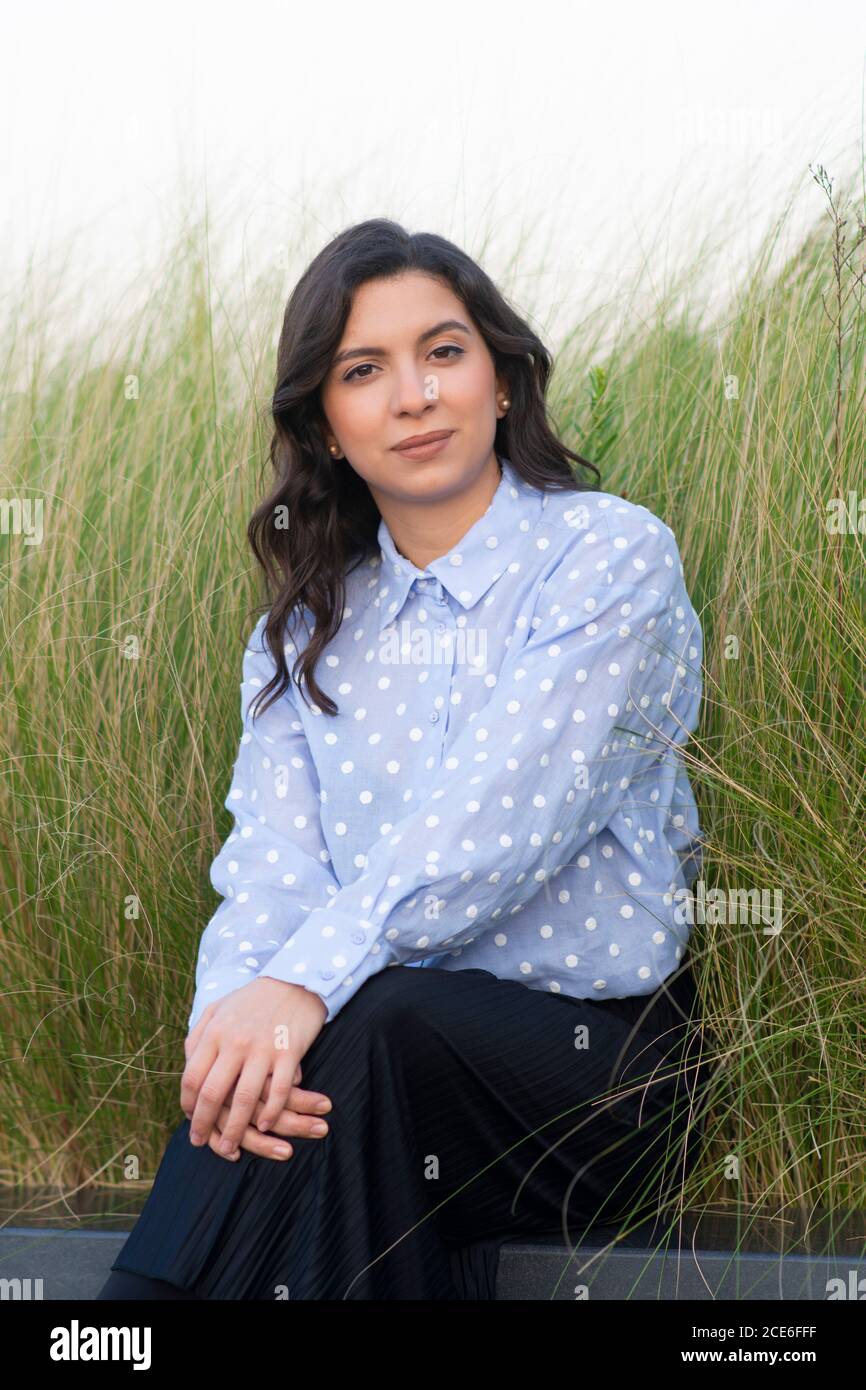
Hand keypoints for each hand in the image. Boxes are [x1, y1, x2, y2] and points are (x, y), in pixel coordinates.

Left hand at [181, 977, 329, 1157]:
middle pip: (212, 1093)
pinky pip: (278, 1091)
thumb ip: (199, 1034)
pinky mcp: (289, 1052)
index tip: (189, 1120)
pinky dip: (270, 1113)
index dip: (187, 1105)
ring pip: (244, 1099)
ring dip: (235, 1129)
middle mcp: (235, 1042)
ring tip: (230, 1147)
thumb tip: (187, 1063)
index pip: (192, 1078)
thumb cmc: (254, 999)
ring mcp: (263, 1048)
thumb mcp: (219, 1008)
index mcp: (214, 1032)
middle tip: (200, 1142)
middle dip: (203, 1124)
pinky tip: (264, 1125)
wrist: (295, 980)